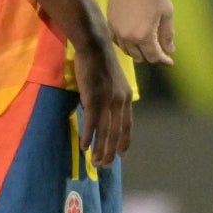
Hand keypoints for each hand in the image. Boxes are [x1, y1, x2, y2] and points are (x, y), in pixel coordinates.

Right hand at [73, 26, 132, 167]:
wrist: (95, 46)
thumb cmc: (101, 63)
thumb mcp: (113, 82)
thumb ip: (112, 98)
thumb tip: (106, 111)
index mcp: (126, 97)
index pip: (127, 125)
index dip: (125, 140)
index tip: (123, 154)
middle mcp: (120, 101)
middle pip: (116, 132)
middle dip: (111, 151)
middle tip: (105, 166)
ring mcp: (107, 99)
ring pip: (105, 130)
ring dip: (100, 148)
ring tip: (95, 162)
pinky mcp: (93, 97)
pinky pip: (91, 121)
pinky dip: (89, 136)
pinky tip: (85, 146)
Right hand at [109, 0, 174, 64]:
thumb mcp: (167, 13)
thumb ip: (167, 34)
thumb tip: (170, 50)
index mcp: (143, 36)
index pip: (153, 56)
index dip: (163, 59)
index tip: (170, 61)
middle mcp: (127, 37)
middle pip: (139, 56)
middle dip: (151, 56)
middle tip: (160, 52)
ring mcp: (116, 30)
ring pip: (126, 50)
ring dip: (137, 51)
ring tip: (147, 47)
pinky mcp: (109, 21)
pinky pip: (116, 40)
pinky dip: (125, 44)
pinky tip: (132, 40)